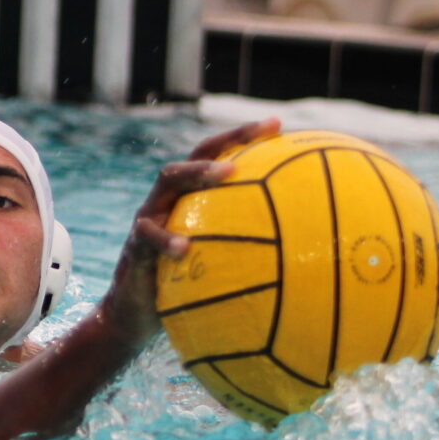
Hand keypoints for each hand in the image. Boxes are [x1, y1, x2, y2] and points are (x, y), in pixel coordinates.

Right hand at [105, 119, 280, 341]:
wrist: (135, 314)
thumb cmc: (185, 288)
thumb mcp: (218, 265)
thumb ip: (248, 251)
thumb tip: (303, 253)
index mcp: (189, 198)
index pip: (216, 157)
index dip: (243, 136)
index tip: (277, 124)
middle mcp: (168, 198)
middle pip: (195, 156)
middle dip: (224, 142)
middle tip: (260, 136)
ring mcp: (149, 217)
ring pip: (168, 180)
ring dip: (198, 172)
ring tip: (227, 173)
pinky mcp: (135, 245)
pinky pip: (148, 235)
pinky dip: (166, 239)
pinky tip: (184, 247)